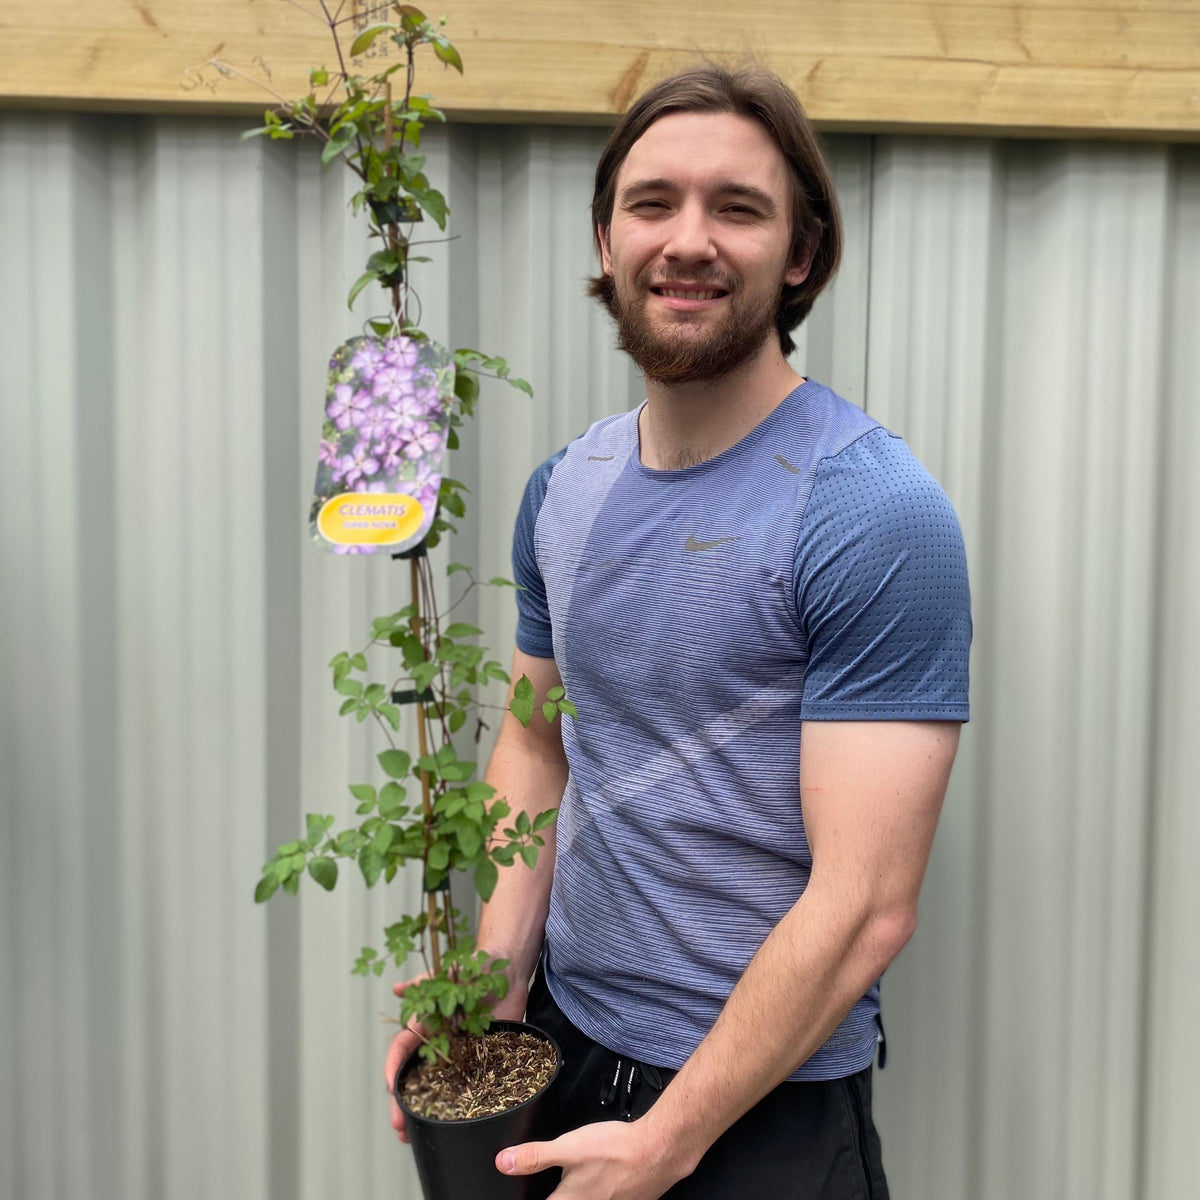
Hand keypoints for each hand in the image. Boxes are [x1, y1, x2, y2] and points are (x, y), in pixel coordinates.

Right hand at [384, 972, 529, 1141]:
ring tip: (415, 1136)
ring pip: (438, 1088)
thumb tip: (398, 987)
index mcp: (426, 1025)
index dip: (394, 1068)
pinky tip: (454, 1125)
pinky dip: (460, 1105)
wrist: (505, 972)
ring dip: (426, 1112)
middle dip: (404, 1103)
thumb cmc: (472, 969)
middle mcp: (439, 1043)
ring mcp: (459, 1054)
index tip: (390, 1088)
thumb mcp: (447, 974)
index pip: (403, 1049)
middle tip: (399, 1126)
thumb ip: (425, 983)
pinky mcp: (482, 1060)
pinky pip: (469, 1085)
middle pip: (415, 1077)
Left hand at [497, 1118, 689, 1199]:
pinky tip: (602, 1178)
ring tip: (581, 1179)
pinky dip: (599, 1192)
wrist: (658, 1151)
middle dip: (558, 1193)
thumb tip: (503, 1162)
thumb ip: (535, 1156)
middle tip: (558, 1183)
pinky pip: (605, 1199)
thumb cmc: (614, 1150)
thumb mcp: (569, 1147)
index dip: (531, 1196)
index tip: (525, 1193)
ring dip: (579, 1191)